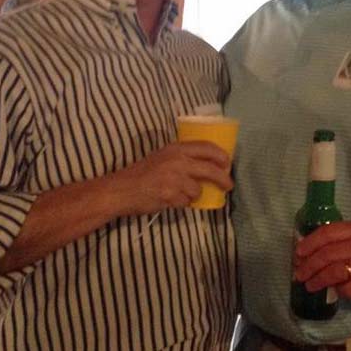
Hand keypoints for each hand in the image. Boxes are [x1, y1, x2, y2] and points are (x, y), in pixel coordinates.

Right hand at [108, 141, 232, 216]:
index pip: (206, 147)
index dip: (220, 155)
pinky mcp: (171, 195)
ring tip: (178, 193)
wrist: (122, 189)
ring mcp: (175, 178)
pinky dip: (181, 203)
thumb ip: (182, 158)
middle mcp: (177, 161)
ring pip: (197, 190)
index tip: (227, 163)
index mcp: (176, 149)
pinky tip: (169, 199)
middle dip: (223, 179)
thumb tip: (207, 165)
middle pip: (210, 169)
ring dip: (192, 195)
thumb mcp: (162, 157)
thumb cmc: (142, 173)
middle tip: (228, 185)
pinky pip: (186, 202)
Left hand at [293, 221, 350, 304]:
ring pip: (334, 272)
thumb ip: (338, 242)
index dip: (309, 243)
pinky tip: (332, 291)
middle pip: (327, 254)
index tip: (298, 253)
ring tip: (309, 285)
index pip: (327, 233)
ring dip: (317, 280)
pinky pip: (346, 289)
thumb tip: (306, 253)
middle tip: (299, 274)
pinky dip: (336, 290)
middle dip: (309, 265)